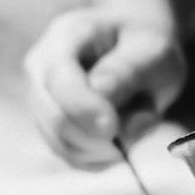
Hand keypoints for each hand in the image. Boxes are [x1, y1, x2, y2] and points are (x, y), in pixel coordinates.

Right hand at [23, 9, 186, 168]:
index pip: (59, 78)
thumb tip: (101, 94)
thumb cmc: (149, 47)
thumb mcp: (154, 51)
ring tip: (135, 130)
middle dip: (93, 136)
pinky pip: (69, 156)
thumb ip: (130, 71)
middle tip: (133, 138)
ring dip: (102, 149)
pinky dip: (99, 159)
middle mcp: (41, 67)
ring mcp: (41, 98)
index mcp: (65, 36)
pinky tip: (123, 145)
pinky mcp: (51, 126)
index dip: (83, 107)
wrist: (140, 51)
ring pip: (58, 141)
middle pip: (51, 114)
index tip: (113, 128)